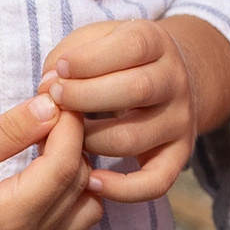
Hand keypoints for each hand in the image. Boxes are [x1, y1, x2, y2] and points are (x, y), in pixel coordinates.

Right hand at [0, 95, 103, 229]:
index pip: (64, 165)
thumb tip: (54, 107)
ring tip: (49, 145)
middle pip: (81, 183)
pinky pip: (77, 224)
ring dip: (79, 171)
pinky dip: (76, 196)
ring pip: (89, 206)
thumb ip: (10, 130)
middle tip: (51, 112)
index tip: (59, 97)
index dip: (70, 126)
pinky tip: (49, 172)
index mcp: (12, 217)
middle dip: (74, 142)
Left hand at [42, 16, 208, 201]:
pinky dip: (123, 190)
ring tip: (67, 137)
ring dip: (89, 140)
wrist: (168, 79)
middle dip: (84, 97)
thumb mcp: (97, 39)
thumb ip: (71, 55)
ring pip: (133, 138)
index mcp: (157, 43)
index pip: (131, 47)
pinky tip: (92, 180)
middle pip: (135, 90)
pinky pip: (156, 182)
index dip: (89, 60)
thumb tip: (48, 88)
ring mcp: (180, 121)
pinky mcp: (178, 156)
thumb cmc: (117, 59)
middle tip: (55, 101)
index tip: (59, 70)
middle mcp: (175, 81)